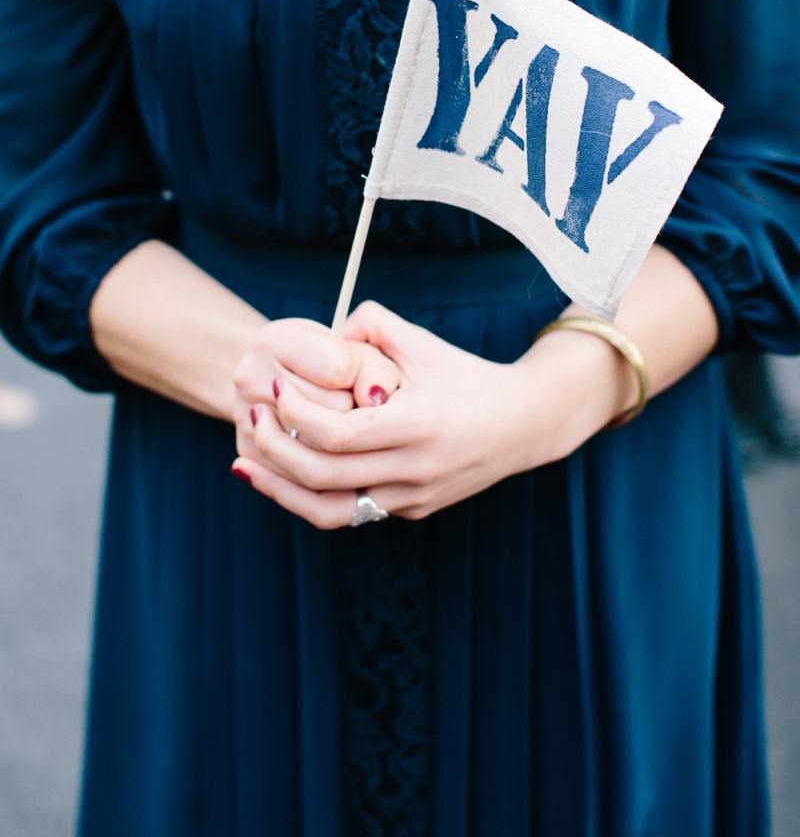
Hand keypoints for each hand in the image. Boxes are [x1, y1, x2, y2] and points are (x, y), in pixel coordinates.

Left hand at [231, 300, 635, 527]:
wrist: (526, 422)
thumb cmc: (469, 375)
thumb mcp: (423, 342)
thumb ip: (371, 324)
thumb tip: (323, 333)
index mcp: (417, 426)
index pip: (336, 435)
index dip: (294, 414)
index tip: (275, 388)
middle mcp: (415, 470)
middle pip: (322, 477)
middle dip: (274, 449)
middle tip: (251, 420)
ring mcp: (414, 497)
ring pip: (330, 512)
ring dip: (281, 490)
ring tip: (246, 464)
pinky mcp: (413, 510)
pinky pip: (351, 512)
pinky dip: (312, 495)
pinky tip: (286, 474)